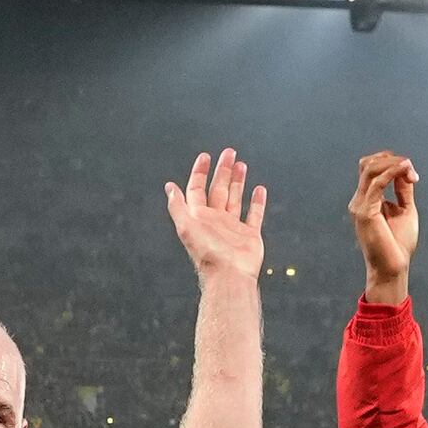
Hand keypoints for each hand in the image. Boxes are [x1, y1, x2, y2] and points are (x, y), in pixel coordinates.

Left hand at [162, 150, 265, 283]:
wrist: (229, 275)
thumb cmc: (207, 253)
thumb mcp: (186, 226)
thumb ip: (178, 206)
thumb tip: (169, 187)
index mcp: (199, 217)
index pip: (197, 188)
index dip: (199, 172)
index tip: (206, 156)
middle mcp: (215, 220)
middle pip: (218, 189)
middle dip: (222, 170)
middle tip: (229, 152)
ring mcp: (232, 227)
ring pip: (235, 198)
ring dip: (237, 181)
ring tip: (242, 165)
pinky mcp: (249, 235)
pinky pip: (254, 214)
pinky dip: (257, 202)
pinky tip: (259, 190)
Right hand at [348, 151, 419, 298]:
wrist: (393, 268)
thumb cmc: (398, 244)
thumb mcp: (405, 209)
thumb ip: (403, 189)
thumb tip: (405, 170)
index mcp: (367, 200)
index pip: (372, 168)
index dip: (392, 163)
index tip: (412, 175)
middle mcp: (359, 200)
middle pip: (368, 164)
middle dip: (392, 159)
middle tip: (411, 170)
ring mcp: (360, 205)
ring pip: (370, 168)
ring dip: (394, 164)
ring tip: (410, 169)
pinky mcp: (365, 211)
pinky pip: (377, 182)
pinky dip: (393, 172)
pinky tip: (407, 172)